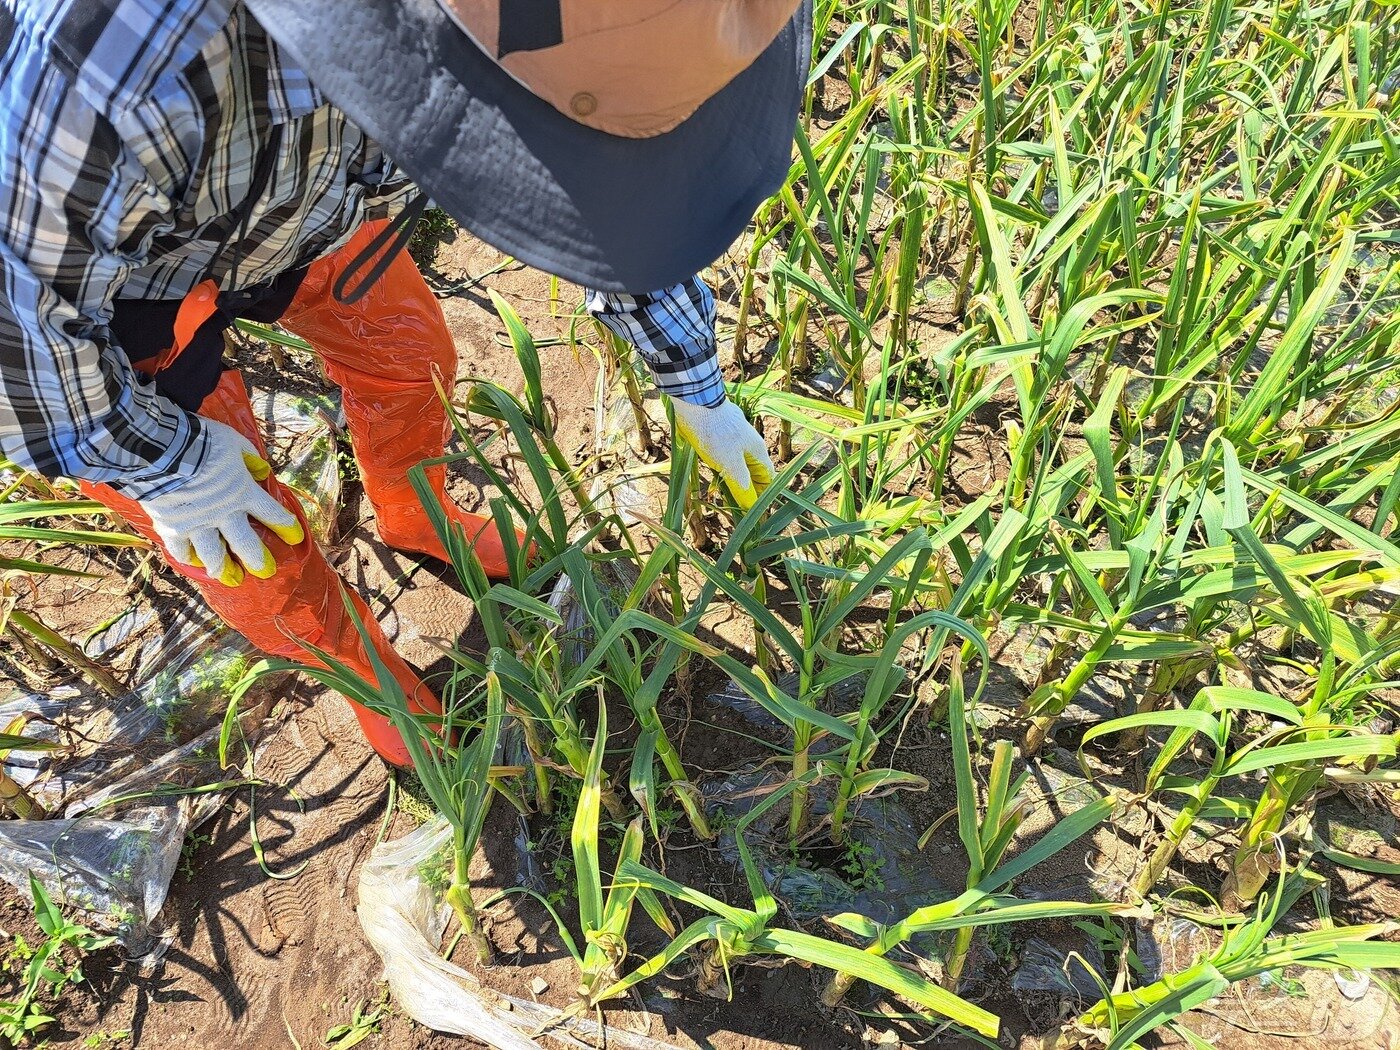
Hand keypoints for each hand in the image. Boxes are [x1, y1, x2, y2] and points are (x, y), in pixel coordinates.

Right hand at [140, 419, 304, 585]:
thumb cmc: (201, 441)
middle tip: (266, 572)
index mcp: (244, 493)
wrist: (161, 449)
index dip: (286, 527)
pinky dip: (188, 558)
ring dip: (225, 569)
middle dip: (259, 560)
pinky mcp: (172, 528)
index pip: (273, 514)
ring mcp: (198, 525)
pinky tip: (195, 563)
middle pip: (247, 545)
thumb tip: (263, 471)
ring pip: (214, 556)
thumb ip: (250, 458)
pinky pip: (181, 551)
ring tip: (232, 579)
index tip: (296, 539)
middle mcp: (224, 514)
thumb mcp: (234, 443)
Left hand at [669, 397, 774, 509]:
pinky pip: (726, 454)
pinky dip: (724, 466)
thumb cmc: (716, 435)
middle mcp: (749, 443)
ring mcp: (735, 436)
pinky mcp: (720, 432)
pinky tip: (714, 472)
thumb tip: (752, 502)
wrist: (697, 403)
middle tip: (739, 505)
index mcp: (757, 450)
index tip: (758, 510)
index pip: (768, 477)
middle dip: (748, 488)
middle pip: (754, 470)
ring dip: (734, 478)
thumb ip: (742, 482)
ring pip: (739, 462)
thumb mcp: (731, 463)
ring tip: (725, 492)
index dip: (764, 494)